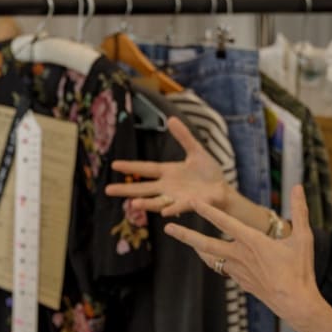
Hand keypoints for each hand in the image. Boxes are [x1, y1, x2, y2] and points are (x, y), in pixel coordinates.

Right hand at [105, 116, 227, 215]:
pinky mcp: (190, 205)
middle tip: (107, 191)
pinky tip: (165, 213)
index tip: (114, 164)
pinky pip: (180, 207)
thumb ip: (184, 137)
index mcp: (168, 172)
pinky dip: (172, 209)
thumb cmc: (208, 173)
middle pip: (143, 188)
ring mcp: (177, 197)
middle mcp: (168, 187)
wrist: (223, 190)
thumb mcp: (196, 151)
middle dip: (126, 190)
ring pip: (157, 201)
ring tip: (133, 204)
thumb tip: (171, 119)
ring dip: (146, 203)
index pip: (145, 168)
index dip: (130, 166)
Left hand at [163, 184, 330, 331]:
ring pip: (211, 257)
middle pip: (206, 243)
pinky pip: (223, 268)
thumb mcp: (303, 237)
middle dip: (185, 234)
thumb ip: (299, 210)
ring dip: (198, 248)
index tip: (192, 201)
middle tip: (167, 228)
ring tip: (187, 241)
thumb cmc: (300, 270)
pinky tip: (213, 258)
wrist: (295, 303)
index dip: (208, 210)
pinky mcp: (240, 282)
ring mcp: (238, 271)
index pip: (225, 222)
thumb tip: (298, 186)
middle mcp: (239, 255)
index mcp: (252, 242)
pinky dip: (215, 260)